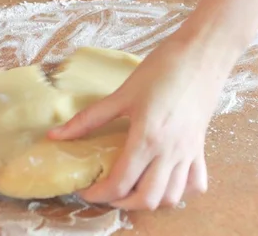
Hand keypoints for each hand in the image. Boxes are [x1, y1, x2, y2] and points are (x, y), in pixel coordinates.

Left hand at [49, 32, 235, 209]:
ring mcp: (189, 152)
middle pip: (147, 199)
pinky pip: (195, 183)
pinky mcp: (200, 147)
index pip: (121, 183)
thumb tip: (55, 135)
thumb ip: (89, 118)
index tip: (85, 190)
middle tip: (107, 191)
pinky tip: (164, 179)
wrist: (202, 53)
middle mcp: (170, 151)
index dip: (98, 193)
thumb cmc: (162, 68)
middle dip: (123, 203)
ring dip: (150, 200)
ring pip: (172, 197)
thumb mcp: (123, 94)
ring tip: (132, 188)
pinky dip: (179, 190)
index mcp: (147, 138)